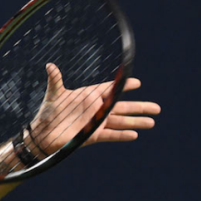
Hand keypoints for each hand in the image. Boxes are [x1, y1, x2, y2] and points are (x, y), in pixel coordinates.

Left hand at [30, 63, 159, 152]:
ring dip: (136, 122)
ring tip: (152, 122)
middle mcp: (96, 109)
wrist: (42, 134)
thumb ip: (55, 80)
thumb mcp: (54, 94)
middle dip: (139, 107)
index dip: (123, 86)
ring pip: (120, 121)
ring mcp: (95, 123)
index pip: (110, 89)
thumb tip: (49, 65)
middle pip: (122, 107)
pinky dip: (121, 135)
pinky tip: (134, 135)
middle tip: (157, 108)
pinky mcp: (92, 135)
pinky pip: (110, 135)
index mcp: (89, 97)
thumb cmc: (49, 112)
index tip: (137, 83)